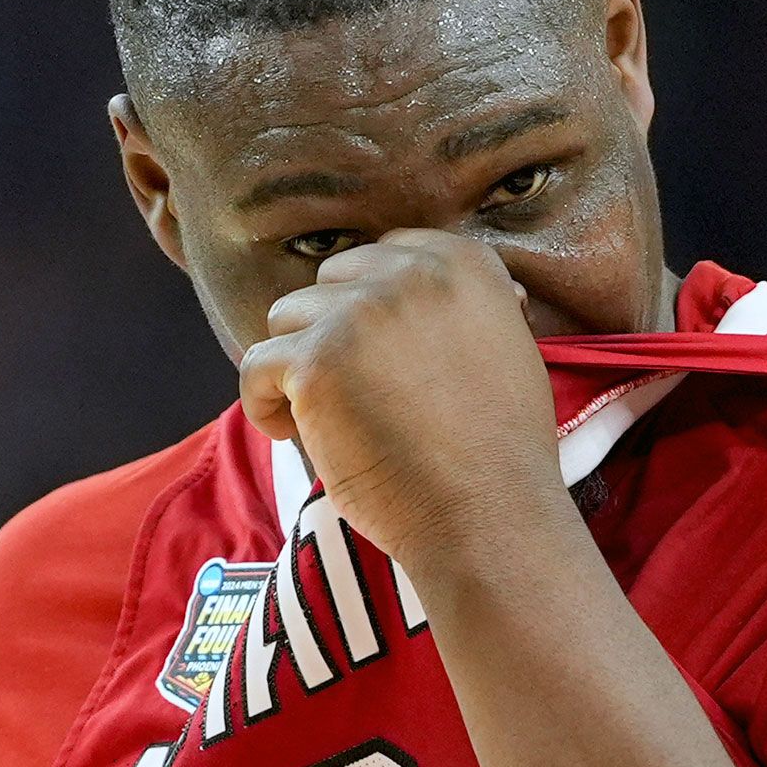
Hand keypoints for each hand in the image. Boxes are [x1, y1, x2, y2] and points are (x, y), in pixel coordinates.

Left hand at [237, 230, 575, 573]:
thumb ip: (466, 307)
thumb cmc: (501, 451)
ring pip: (288, 317)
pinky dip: (264, 402)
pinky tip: (292, 432)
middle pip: (332, 280)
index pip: (386, 253)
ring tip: (322, 415)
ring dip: (297, 363)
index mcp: (464, 265)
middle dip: (333, 330)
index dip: (371, 303)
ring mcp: (357, 315)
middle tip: (351, 390)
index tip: (375, 352)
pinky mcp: (314, 362)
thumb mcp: (509, 349)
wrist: (489, 514)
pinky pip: (257, 365)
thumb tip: (432, 290)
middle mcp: (410, 275)